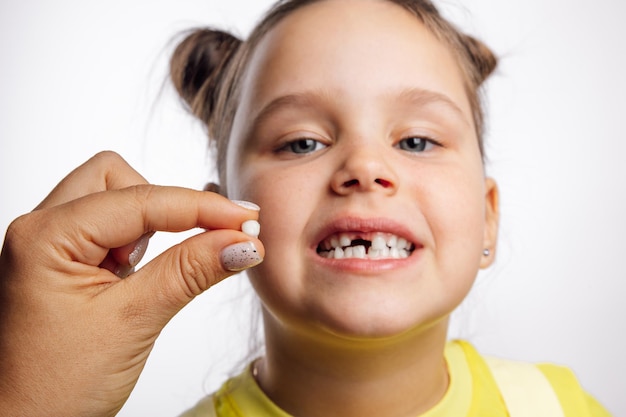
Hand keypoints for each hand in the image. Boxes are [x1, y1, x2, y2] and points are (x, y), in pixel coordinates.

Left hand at [0, 151, 263, 416]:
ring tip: (141, 280)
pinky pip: (107, 227)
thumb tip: (242, 242)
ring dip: (145, 227)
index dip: (202, 208)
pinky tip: (133, 280)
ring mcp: (47, 244)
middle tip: (199, 242)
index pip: (142, 200)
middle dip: (162, 207)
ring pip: (112, 198)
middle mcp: (40, 229)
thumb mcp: (132, 324)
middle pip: (117, 179)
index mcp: (45, 237)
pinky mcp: (61, 261)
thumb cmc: (53, 391)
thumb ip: (190, 272)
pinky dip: (135, 243)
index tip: (247, 221)